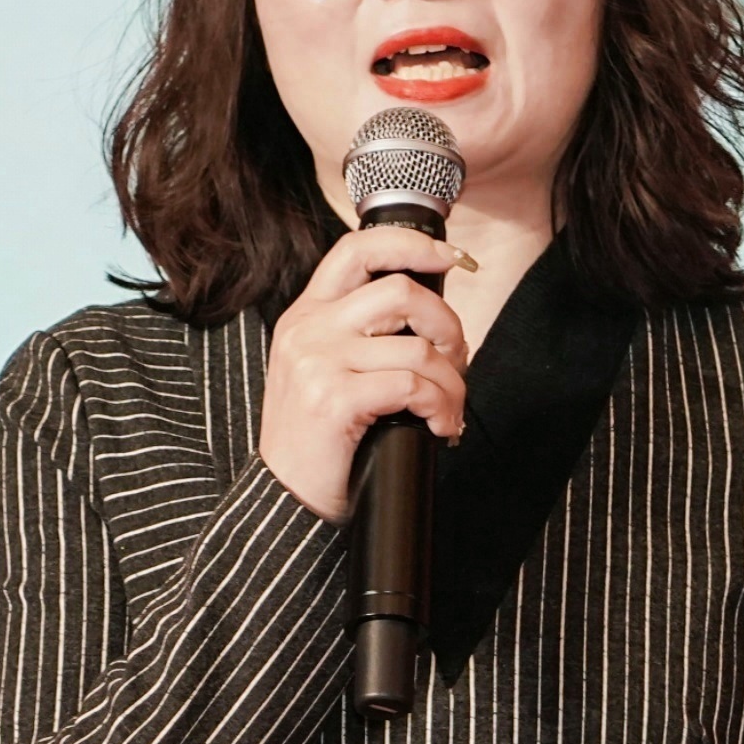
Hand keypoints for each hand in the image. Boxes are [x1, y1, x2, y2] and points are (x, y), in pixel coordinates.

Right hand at [258, 224, 468, 519]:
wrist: (286, 499)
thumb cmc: (318, 441)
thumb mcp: (325, 371)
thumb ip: (360, 335)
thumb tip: (431, 319)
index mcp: (306, 315)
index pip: (356, 249)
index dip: (410, 244)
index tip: (450, 258)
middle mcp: (308, 329)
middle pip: (400, 290)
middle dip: (447, 324)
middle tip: (457, 360)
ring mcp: (318, 362)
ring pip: (417, 346)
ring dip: (452, 381)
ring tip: (451, 408)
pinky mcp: (333, 399)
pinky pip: (412, 386)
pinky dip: (440, 407)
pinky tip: (440, 428)